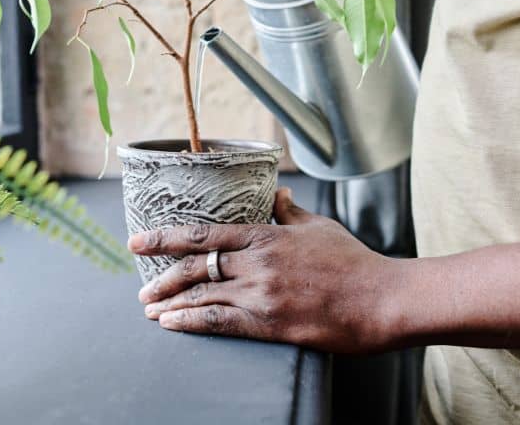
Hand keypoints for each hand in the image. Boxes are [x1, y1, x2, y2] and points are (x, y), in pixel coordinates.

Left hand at [128, 188, 396, 352]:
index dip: (166, 237)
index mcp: (267, 236)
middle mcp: (258, 263)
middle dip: (162, 276)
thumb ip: (290, 212)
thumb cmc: (352, 261)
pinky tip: (173, 323)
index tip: (140, 241)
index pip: (205, 233)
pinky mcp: (270, 325)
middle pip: (195, 267)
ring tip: (150, 308)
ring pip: (202, 296)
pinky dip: (191, 322)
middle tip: (141, 286)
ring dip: (170, 303)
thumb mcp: (319, 227)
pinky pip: (220, 322)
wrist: (379, 300)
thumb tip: (275, 194)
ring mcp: (262, 295)